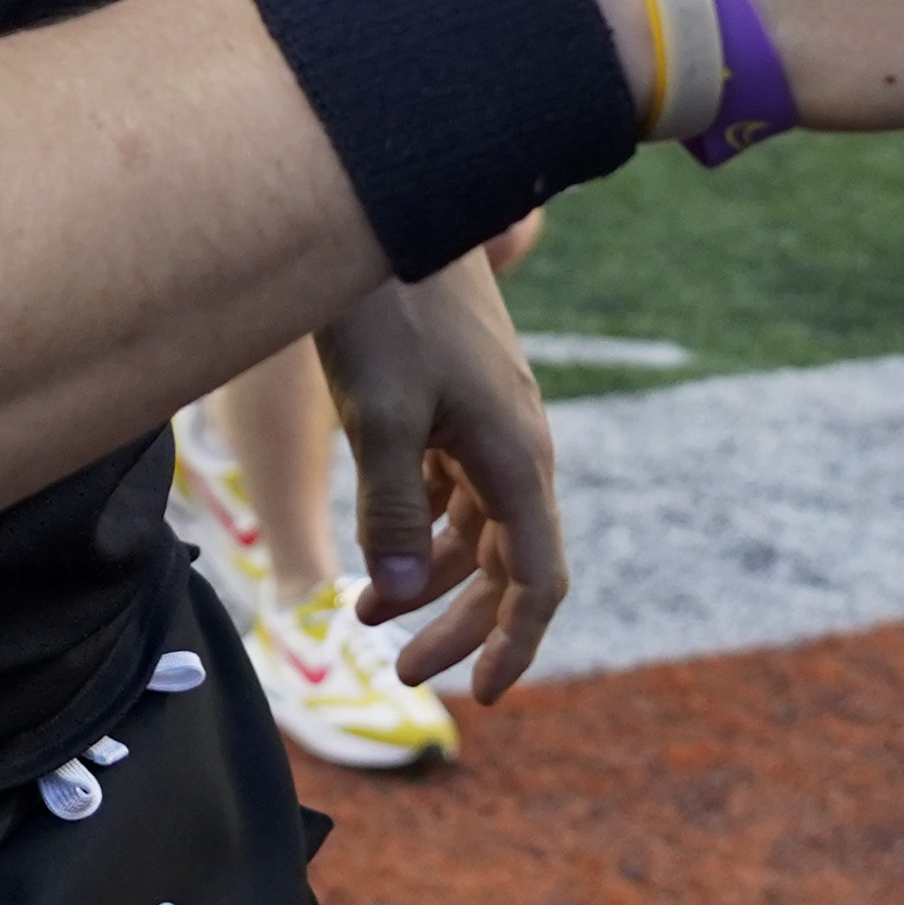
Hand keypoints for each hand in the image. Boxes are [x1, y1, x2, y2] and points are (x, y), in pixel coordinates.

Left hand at [320, 252, 564, 703]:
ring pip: (474, 528)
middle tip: (402, 671)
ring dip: (428, 577)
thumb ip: (389, 507)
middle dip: (460, 625)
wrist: (391, 207)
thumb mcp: (380, 414)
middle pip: (505, 565)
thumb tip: (394, 593)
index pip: (538, 579)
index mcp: (516, 459)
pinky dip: (416, 525)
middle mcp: (515, 447)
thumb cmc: (386, 308)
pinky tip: (374, 547)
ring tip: (365, 612)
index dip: (516, 644)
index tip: (481, 697)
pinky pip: (449, 487)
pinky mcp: (454, 400)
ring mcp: (487, 422)